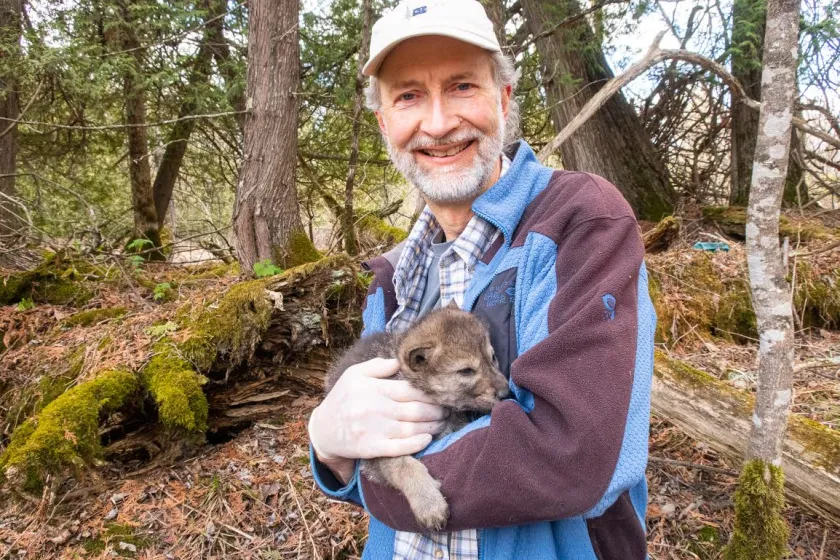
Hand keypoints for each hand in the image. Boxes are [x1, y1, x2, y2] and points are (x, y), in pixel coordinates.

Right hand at [309, 357, 447, 464]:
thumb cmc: (342, 398)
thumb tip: (399, 362)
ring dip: (432, 426)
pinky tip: (428, 438)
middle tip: (447, 410)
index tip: (442, 394)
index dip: (430, 393)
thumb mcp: (354, 375)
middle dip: (436, 410)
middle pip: (415, 409)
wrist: (322, 430)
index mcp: (373, 388)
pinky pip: (399, 447)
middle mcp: (374, 408)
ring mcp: (373, 429)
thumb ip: (377, 366)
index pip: (410, 389)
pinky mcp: (371, 448)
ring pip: (411, 428)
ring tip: (442, 423)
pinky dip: (417, 443)